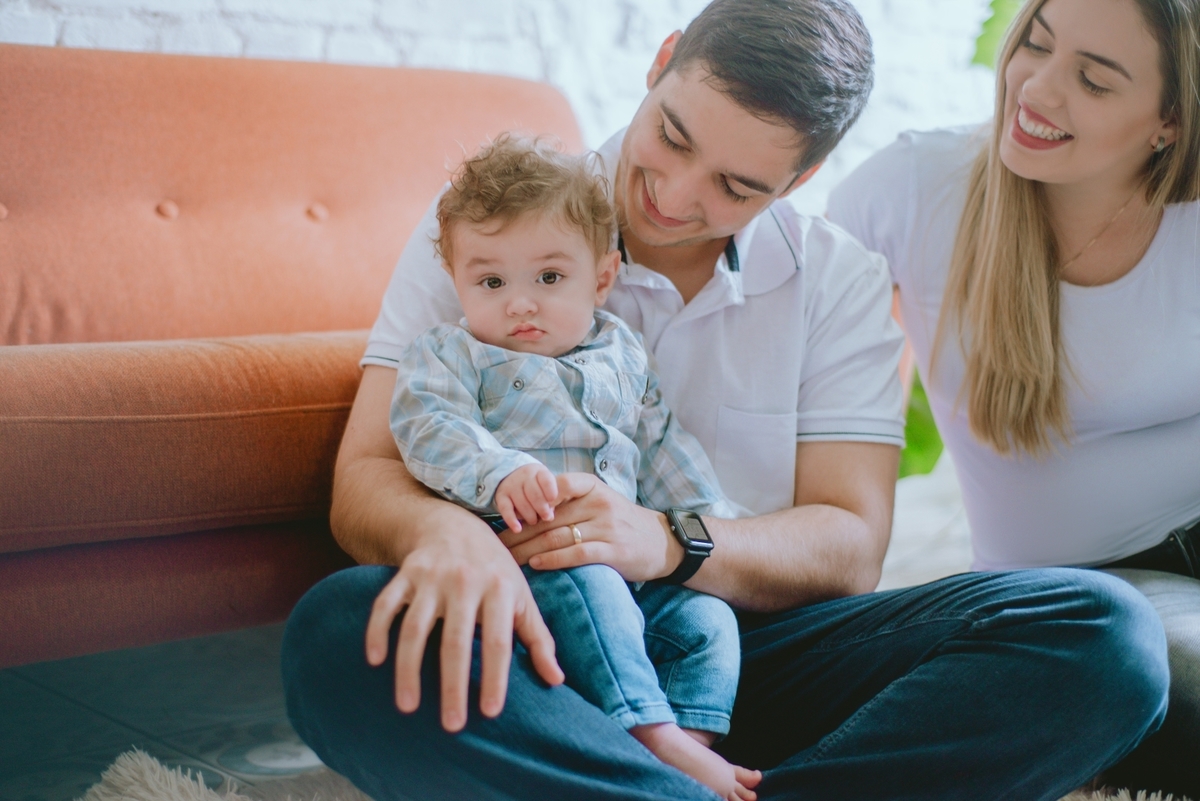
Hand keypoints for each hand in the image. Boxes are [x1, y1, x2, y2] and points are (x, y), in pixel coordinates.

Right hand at [363, 504, 563, 731]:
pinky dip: (376, 631)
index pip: (498, 641)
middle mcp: (464, 582)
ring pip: (414, 628)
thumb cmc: (494, 570)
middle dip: (452, 686)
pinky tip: (375, 661)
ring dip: (408, 670)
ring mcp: (431, 578)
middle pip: (455, 641)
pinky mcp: (404, 574)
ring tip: (408, 707)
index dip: (495, 677)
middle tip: (451, 725)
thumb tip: (556, 679)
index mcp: (498, 589)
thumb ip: (538, 638)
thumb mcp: (521, 597)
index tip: (490, 712)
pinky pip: (385, 605)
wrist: (455, 523)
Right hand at [494, 464, 558, 532]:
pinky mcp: (501, 496)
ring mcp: (511, 485)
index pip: (546, 480)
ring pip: (522, 503)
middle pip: (534, 494)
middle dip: (542, 508)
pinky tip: (518, 529)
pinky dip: (511, 520)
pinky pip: (505, 509)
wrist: (512, 475)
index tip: (553, 501)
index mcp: (539, 472)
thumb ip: (550, 500)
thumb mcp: (545, 486)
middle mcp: (524, 476)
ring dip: (530, 516)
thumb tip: (549, 517)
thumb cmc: (536, 484)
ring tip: (534, 521)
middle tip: (546, 517)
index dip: (550, 491)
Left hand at [499, 473, 684, 582]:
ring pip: (558, 536)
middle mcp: (599, 503)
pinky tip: (536, 565)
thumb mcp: (599, 501)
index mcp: (592, 487)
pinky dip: (554, 559)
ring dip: (529, 549)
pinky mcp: (614, 550)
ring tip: (508, 559)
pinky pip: (578, 553)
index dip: (528, 501)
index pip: (555, 486)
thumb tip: (525, 513)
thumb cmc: (621, 523)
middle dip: (519, 532)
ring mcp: (608, 527)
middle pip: (549, 518)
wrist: (662, 542)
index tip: (506, 516)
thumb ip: (569, 503)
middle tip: (496, 544)